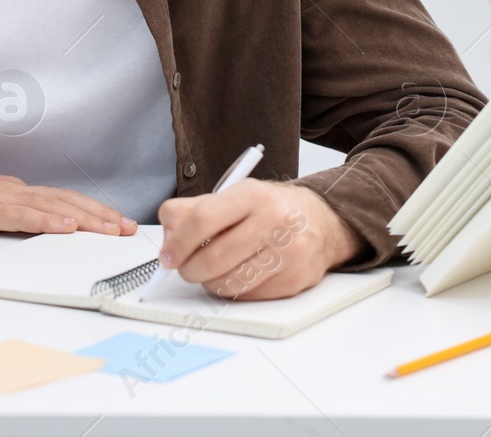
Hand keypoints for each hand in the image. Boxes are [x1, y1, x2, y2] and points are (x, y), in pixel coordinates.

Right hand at [0, 144, 136, 235]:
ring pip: (53, 206)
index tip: (117, 222)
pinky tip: (67, 227)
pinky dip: (48, 220)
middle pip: (67, 200)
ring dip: (86, 218)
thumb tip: (29, 230)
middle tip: (128, 228)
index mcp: (13, 192)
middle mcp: (13, 190)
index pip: (62, 200)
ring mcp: (0, 197)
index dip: (93, 210)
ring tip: (110, 229)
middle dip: (101, 215)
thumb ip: (4, 217)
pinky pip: (22, 215)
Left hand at [156, 179, 364, 300]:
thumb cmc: (270, 209)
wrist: (322, 222)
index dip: (177, 242)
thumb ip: (192, 210)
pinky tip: (237, 274)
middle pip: (213, 258)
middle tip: (184, 268)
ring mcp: (287, 254)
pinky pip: (246, 296)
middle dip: (189, 269)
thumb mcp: (233, 196)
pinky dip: (232, 290)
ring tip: (211, 270)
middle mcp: (274, 221)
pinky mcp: (292, 281)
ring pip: (227, 283)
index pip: (202, 220)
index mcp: (253, 194)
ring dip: (209, 282)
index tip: (168, 255)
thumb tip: (167, 238)